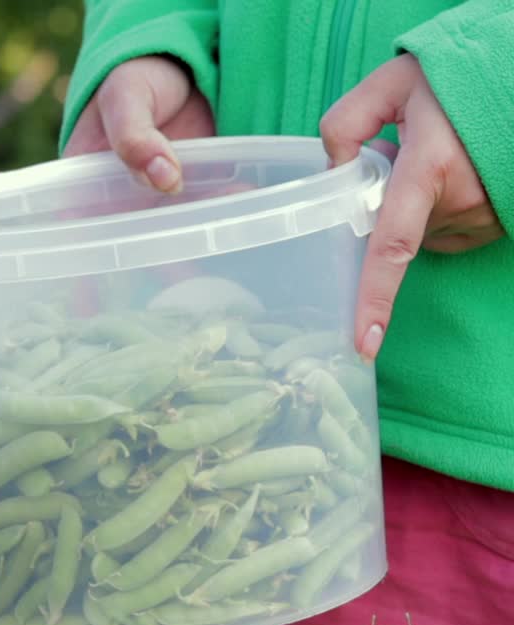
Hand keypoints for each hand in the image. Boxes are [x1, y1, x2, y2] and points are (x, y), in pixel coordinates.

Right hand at [62, 56, 215, 315]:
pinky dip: (223, 228)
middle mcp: (119, 203)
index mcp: (85, 186)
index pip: (78, 237)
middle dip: (142, 281)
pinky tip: (242, 242)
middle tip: (158, 317)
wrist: (184, 62)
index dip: (80, 276)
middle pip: (128, 249)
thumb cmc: (135, 78)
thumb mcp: (125, 96)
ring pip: (171, 239)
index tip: (85, 313)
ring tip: (207, 296)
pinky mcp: (196, 193)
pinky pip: (207, 216)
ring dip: (189, 263)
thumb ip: (134, 134)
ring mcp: (159, 201)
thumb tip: (163, 178)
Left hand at [321, 54, 504, 361]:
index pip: (393, 247)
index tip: (364, 344)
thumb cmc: (451, 75)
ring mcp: (490, 213)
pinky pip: (454, 229)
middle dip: (390, 203)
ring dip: (419, 204)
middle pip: (399, 233)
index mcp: (429, 169)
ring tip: (436, 155)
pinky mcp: (504, 218)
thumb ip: (344, 123)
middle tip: (404, 151)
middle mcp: (464, 199)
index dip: (375, 299)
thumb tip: (333, 170)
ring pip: (427, 233)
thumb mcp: (388, 84)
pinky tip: (452, 170)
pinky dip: (442, 207)